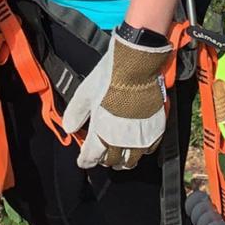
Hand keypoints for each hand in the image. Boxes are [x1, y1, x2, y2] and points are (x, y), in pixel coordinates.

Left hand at [62, 30, 172, 169]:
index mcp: (102, 132)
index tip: (83, 161)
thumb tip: (69, 128)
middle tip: (101, 155)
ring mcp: (141, 136)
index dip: (86, 160)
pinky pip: (148, 150)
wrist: (137, 64)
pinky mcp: (156, 129)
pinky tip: (137, 146)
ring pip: (131, 161)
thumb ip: (76, 113)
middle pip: (112, 161)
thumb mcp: (85, 92)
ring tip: (119, 157)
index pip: (92, 157)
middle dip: (104, 159)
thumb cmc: (110, 76)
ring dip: (123, 161)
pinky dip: (141, 152)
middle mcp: (122, 140)